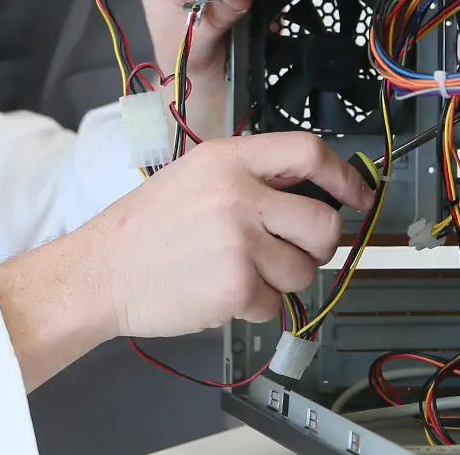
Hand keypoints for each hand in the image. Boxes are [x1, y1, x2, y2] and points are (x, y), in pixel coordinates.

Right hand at [91, 133, 371, 338]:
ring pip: (305, 270)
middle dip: (317, 246)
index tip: (358, 195)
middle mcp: (237, 193)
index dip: (344, 176)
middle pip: (324, 222)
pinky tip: (221, 291)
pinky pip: (277, 304)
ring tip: (238, 271)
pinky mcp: (237, 285)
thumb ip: (249, 178)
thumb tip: (313, 195)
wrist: (100, 272)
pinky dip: (256, 306)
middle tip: (289, 251)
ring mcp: (238, 240)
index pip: (309, 152)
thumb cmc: (143, 230)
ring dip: (281, 281)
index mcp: (226, 158)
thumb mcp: (193, 177)